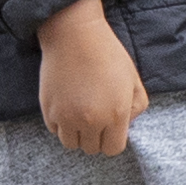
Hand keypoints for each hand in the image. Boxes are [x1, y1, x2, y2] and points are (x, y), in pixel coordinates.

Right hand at [34, 0, 149, 156]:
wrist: (74, 35)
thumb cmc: (107, 53)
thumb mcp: (133, 78)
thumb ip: (136, 107)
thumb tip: (126, 123)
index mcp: (116, 115)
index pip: (113, 149)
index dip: (112, 139)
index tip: (110, 127)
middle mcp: (91, 121)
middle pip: (92, 149)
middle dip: (95, 136)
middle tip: (95, 117)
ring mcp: (67, 117)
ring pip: (71, 144)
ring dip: (77, 133)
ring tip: (80, 114)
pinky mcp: (49, 110)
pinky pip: (55, 130)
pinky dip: (61, 123)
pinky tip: (67, 105)